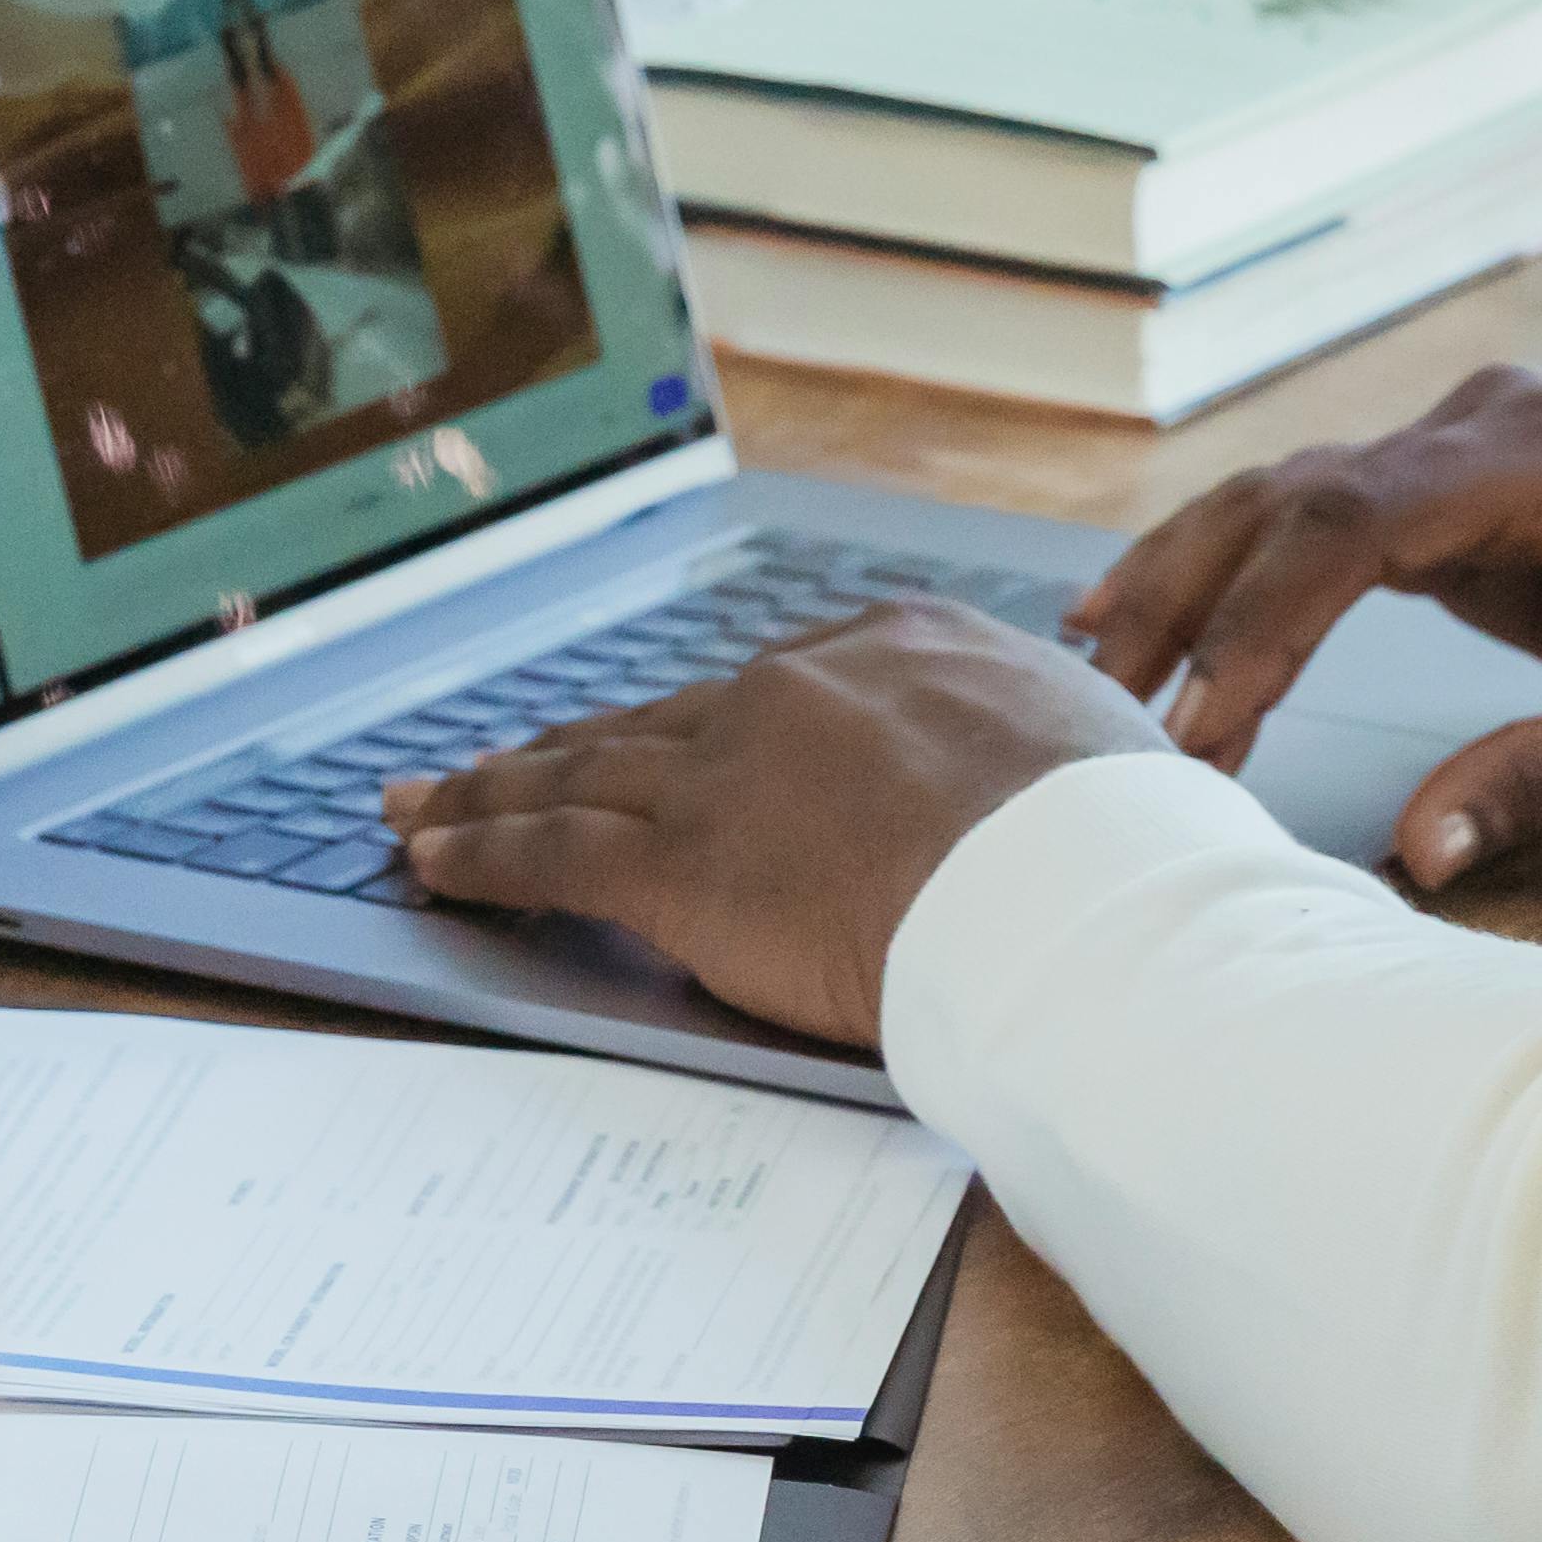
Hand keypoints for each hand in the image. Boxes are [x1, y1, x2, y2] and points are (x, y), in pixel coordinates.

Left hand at [379, 602, 1168, 1047]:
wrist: (1071, 892)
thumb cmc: (1117, 842)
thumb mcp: (1100, 755)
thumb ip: (1048, 758)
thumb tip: (1086, 787)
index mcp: (902, 649)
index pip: (777, 688)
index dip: (709, 722)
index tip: (673, 735)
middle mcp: (795, 692)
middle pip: (656, 721)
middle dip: (569, 745)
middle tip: (491, 761)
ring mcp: (729, 773)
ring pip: (580, 774)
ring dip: (488, 793)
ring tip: (425, 804)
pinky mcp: (679, 867)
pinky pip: (550, 854)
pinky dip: (481, 852)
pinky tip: (430, 859)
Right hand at [1069, 364, 1541, 887]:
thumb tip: (1418, 854)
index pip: (1358, 523)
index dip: (1263, 624)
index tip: (1202, 728)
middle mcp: (1490, 424)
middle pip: (1293, 491)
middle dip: (1185, 594)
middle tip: (1096, 704)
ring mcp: (1471, 444)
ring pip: (1290, 494)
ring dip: (1190, 576)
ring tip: (1089, 666)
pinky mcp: (1462, 486)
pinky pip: (1327, 521)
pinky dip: (1242, 574)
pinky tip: (1156, 624)